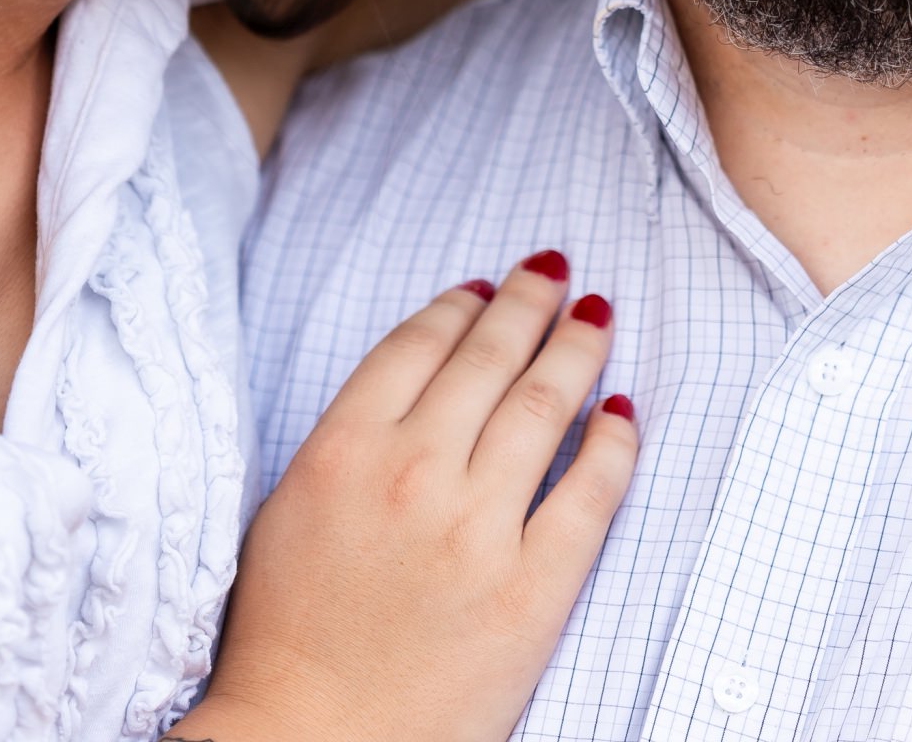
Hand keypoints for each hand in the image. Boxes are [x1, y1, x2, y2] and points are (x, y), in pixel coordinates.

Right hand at [169, 253, 636, 741]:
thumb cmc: (288, 638)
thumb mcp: (291, 509)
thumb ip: (352, 433)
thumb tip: (424, 368)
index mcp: (344, 450)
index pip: (419, 343)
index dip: (461, 305)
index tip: (487, 285)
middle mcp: (413, 474)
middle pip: (489, 358)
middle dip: (529, 303)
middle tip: (556, 272)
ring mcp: (476, 530)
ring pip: (544, 406)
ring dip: (576, 347)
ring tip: (596, 316)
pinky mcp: (531, 591)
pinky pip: (590, 493)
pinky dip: (614, 440)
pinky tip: (623, 408)